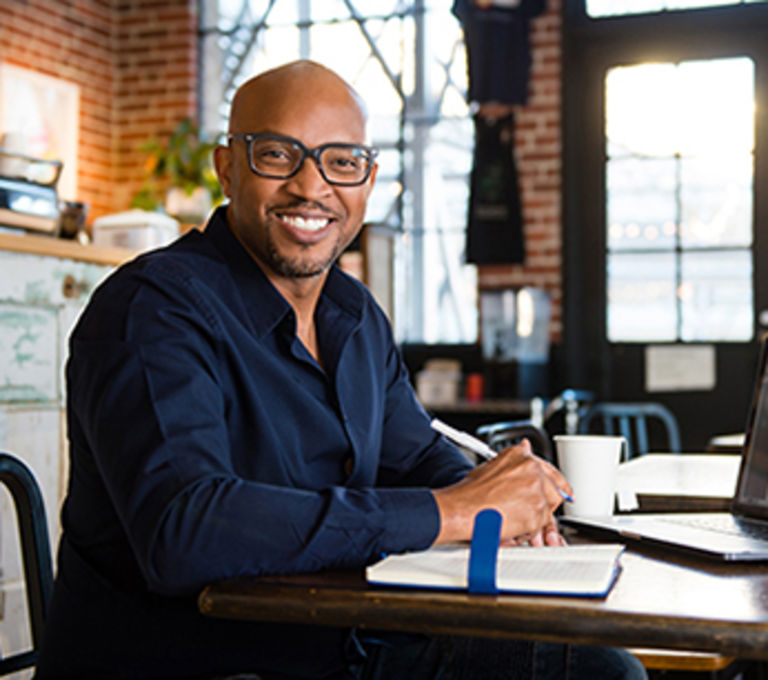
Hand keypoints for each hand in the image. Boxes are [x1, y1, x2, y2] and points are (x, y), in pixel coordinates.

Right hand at [431, 439, 572, 544]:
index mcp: (520, 456)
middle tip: (523, 513)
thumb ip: (515, 462)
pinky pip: (540, 525)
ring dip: (533, 518)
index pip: (548, 470)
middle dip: (542, 505)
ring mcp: (536, 489)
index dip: (557, 483)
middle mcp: (531, 468)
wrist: (461, 509)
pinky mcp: (538, 510)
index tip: (563, 491)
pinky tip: (508, 525)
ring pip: (548, 509)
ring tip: (509, 518)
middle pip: (553, 490)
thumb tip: (527, 447)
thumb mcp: (493, 467)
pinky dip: (527, 530)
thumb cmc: (470, 493)